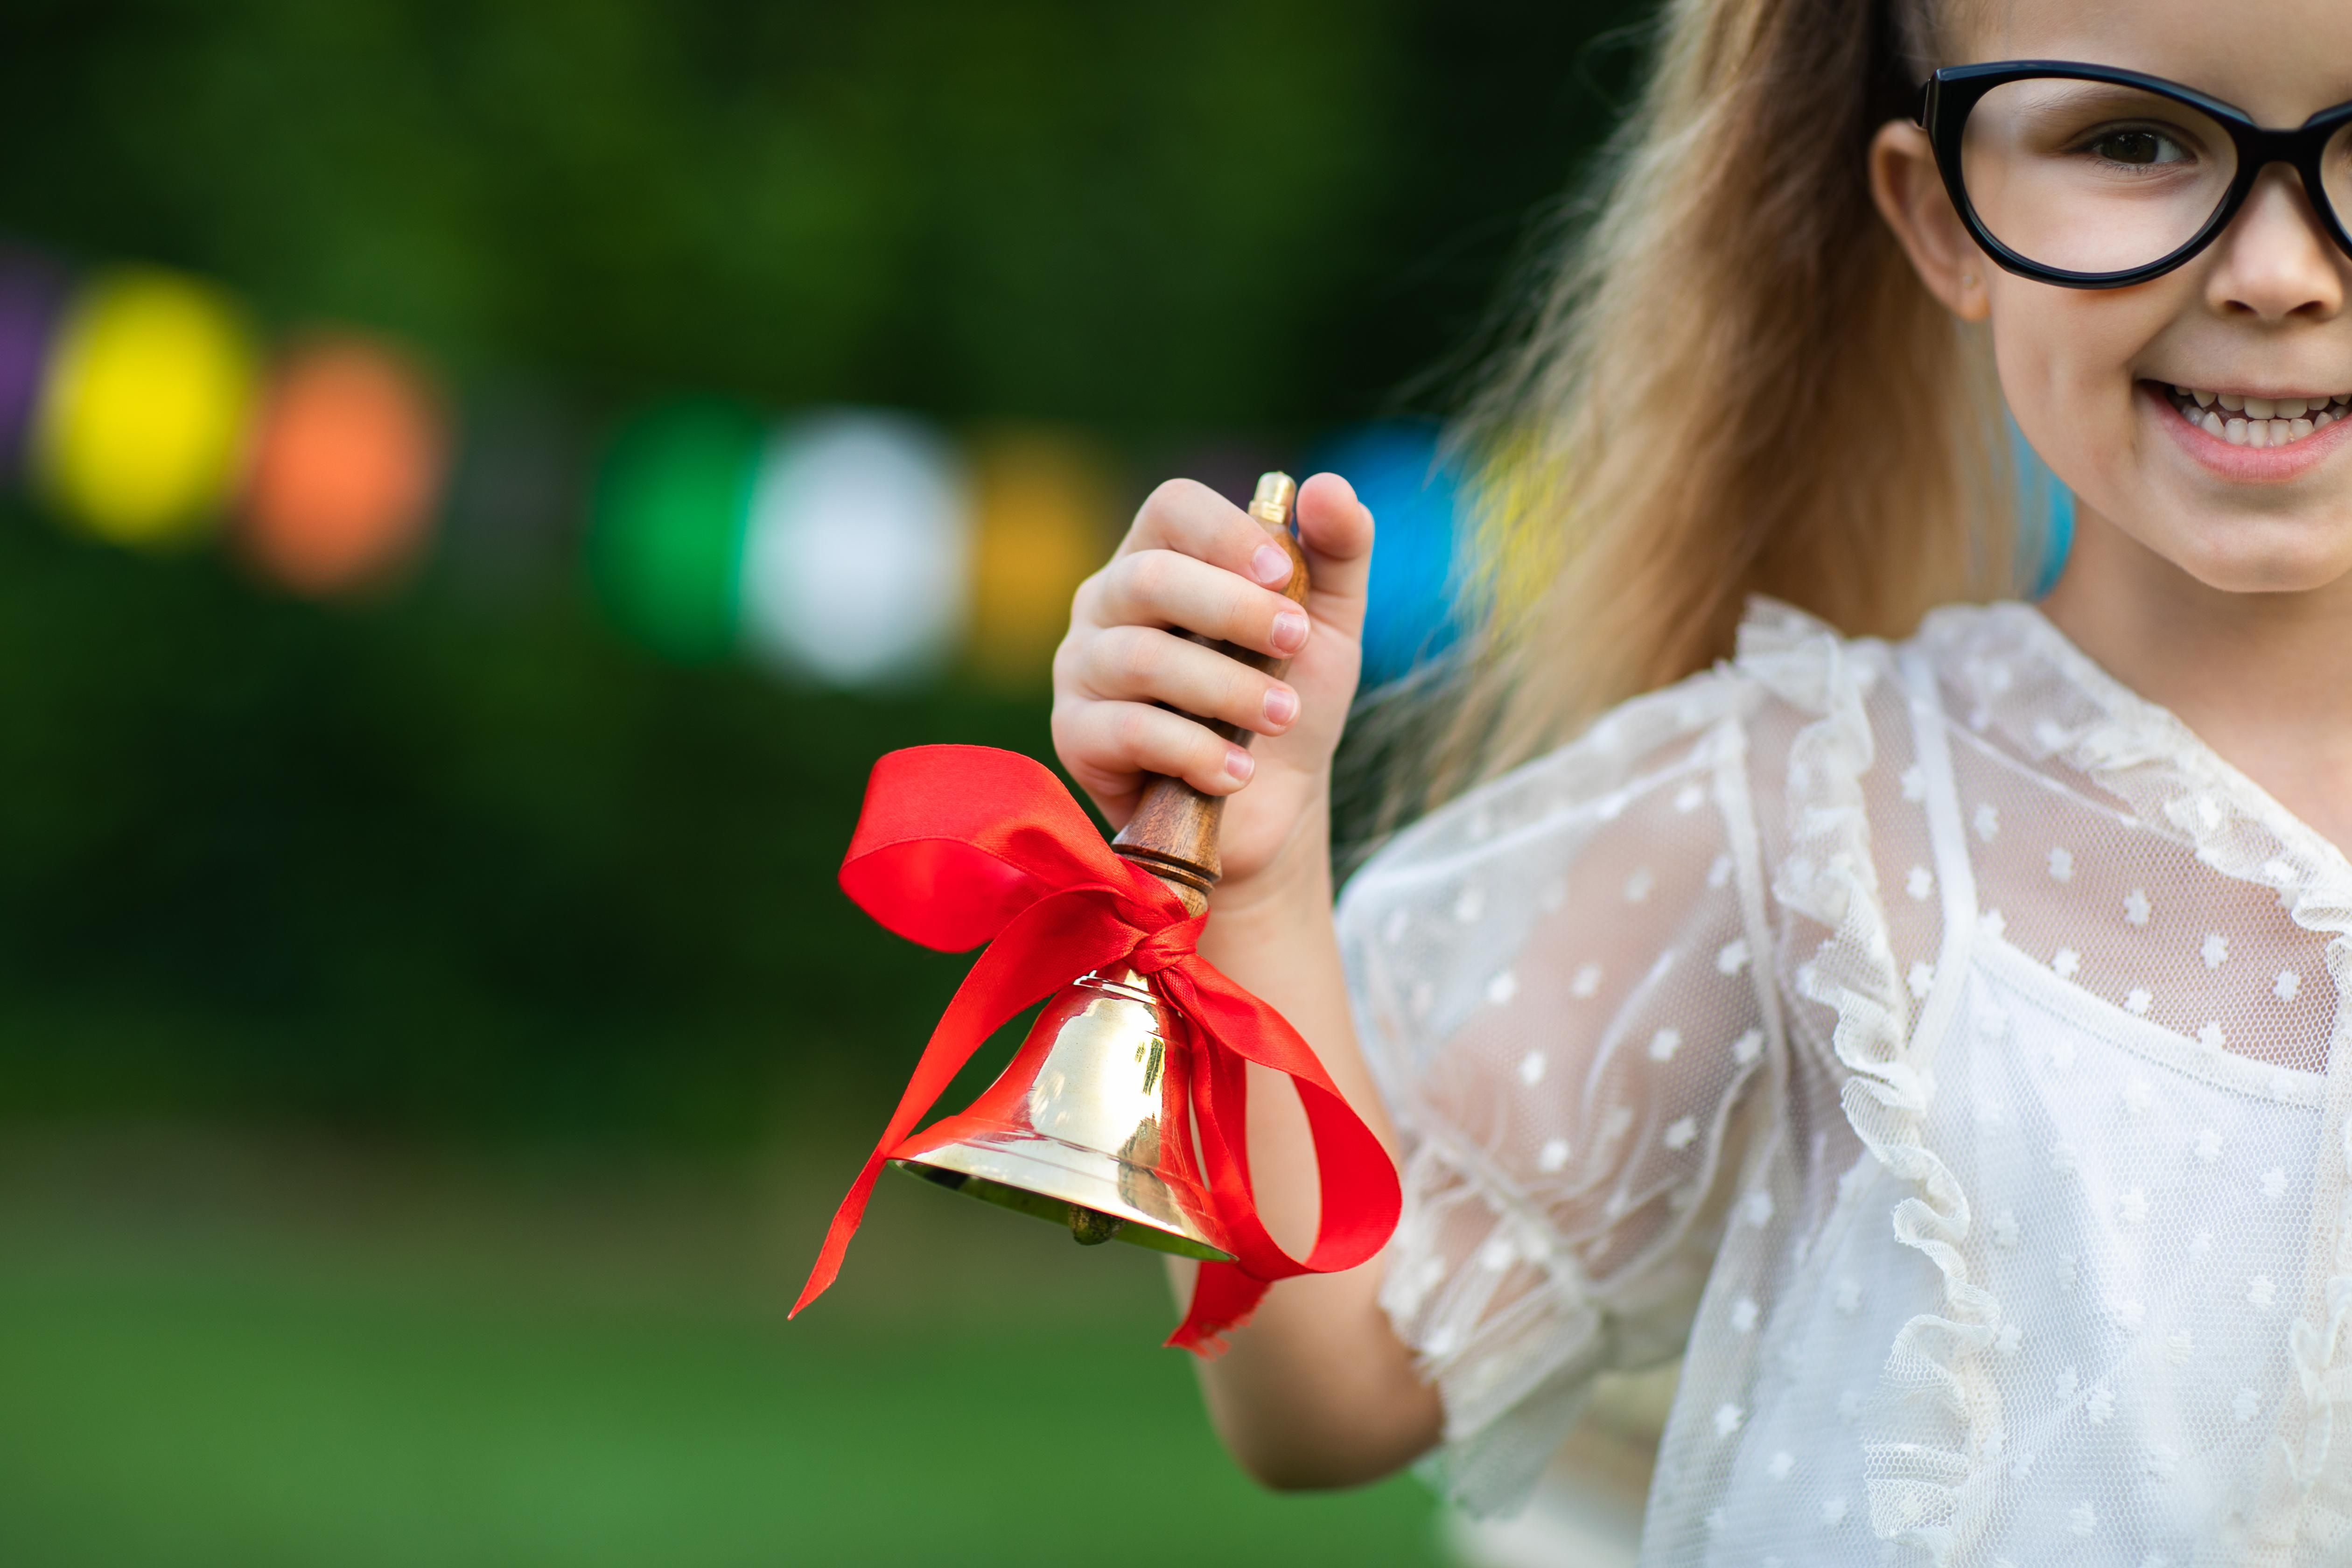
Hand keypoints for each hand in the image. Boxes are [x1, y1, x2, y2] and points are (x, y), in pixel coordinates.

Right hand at [1051, 472, 1372, 893]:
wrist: (1270, 806)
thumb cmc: (1288, 701)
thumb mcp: (1329, 625)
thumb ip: (1337, 552)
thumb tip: (1326, 485)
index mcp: (1161, 556)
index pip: (1173, 508)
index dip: (1227, 533)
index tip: (1284, 575)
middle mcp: (1107, 600)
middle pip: (1152, 577)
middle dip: (1236, 610)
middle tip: (1297, 642)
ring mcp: (1082, 667)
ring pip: (1142, 657)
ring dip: (1228, 688)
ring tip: (1282, 716)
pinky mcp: (1075, 734)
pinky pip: (1128, 730)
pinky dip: (1196, 751)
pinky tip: (1239, 771)